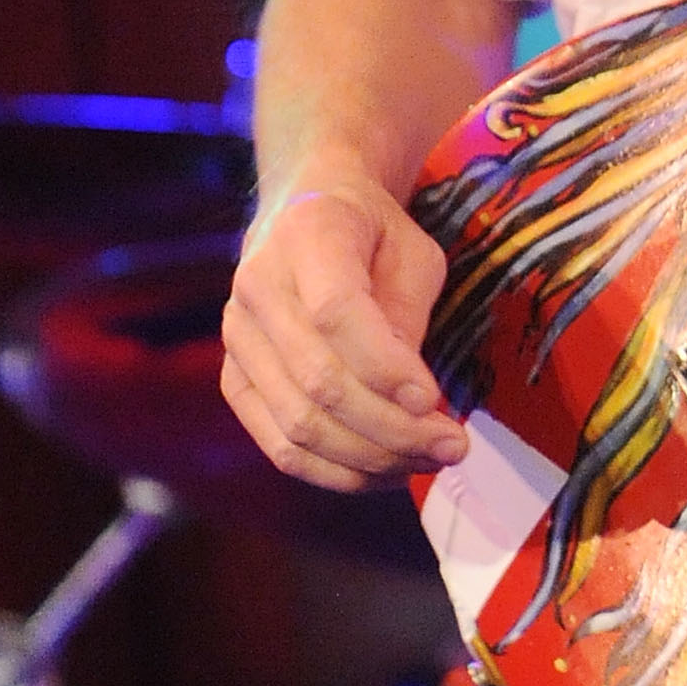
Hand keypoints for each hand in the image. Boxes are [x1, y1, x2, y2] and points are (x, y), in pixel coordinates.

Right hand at [221, 162, 470, 488]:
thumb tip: (413, 401)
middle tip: (452, 448)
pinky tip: (384, 472)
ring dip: (369, 460)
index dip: (387, 367)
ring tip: (428, 463)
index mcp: (306, 235)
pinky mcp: (234, 380)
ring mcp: (236, 338)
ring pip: (297, 425)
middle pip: (318, 382)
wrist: (307, 212)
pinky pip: (278, 444)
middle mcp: (257, 287)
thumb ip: (408, 314)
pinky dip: (335, 471)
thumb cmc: (373, 233)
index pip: (336, 313)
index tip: (436, 402)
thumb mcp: (412, 250)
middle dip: (391, 429)